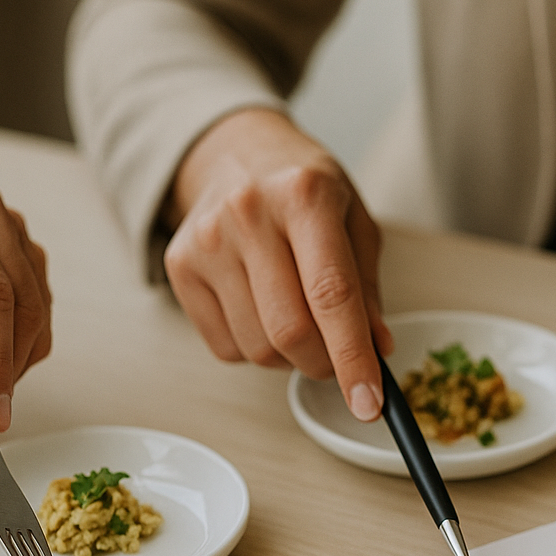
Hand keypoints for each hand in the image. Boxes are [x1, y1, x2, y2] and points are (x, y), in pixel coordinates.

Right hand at [164, 108, 390, 420]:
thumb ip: (366, 288)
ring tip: (298, 322)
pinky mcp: (179, 266)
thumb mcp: (353, 221)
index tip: (370, 405)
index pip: (332, 296)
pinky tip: (261, 310)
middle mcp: (249, 214)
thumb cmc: (304, 189)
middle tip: (338, 360)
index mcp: (305, 196)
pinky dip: (253, 349)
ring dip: (289, 359)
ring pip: (257, 348)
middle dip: (324, 365)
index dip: (353, 358)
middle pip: (290, 331)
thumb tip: (377, 351)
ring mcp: (207, 241)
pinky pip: (224, 347)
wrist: (234, 151)